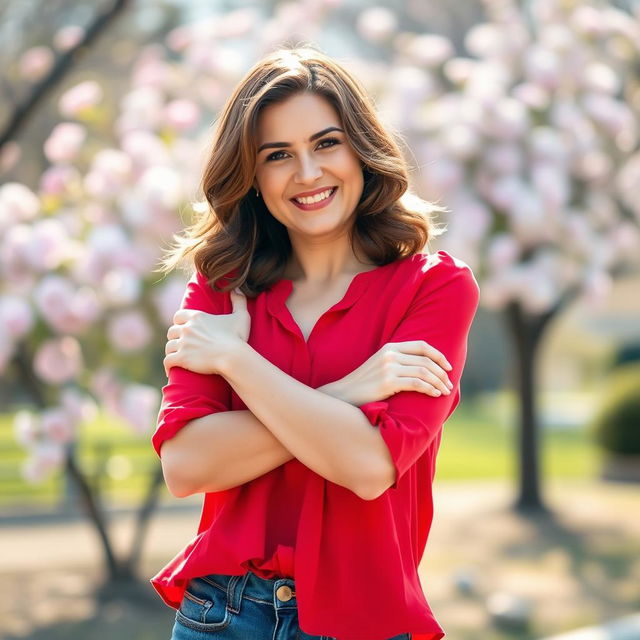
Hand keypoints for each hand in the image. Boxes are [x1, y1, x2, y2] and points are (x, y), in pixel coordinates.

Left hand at [163, 288, 249, 376]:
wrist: (232, 356)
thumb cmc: (237, 337)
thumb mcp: (241, 316)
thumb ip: (239, 300)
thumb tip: (237, 288)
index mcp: (197, 317)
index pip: (178, 316)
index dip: (179, 323)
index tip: (183, 329)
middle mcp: (187, 329)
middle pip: (171, 332)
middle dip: (175, 338)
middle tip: (181, 345)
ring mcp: (183, 344)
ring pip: (169, 347)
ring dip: (172, 352)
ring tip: (177, 357)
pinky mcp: (182, 358)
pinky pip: (168, 361)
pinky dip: (168, 366)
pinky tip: (170, 370)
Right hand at [324, 340, 453, 405]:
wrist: (344, 394)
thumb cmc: (365, 384)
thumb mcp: (381, 366)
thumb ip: (398, 362)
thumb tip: (423, 367)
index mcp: (390, 347)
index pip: (422, 346)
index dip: (438, 356)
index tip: (448, 367)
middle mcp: (390, 355)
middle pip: (426, 361)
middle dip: (442, 373)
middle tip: (449, 384)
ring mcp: (389, 368)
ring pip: (424, 372)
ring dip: (438, 382)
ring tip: (445, 391)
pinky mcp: (388, 382)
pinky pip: (417, 384)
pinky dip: (429, 389)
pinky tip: (434, 395)